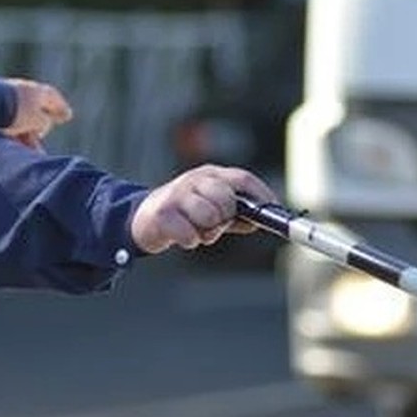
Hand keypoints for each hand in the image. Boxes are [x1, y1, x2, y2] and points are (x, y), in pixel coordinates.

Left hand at [3, 78, 72, 149]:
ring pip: (19, 119)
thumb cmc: (14, 111)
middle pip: (35, 110)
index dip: (61, 108)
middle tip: (40, 147)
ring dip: (24, 135)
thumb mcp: (37, 120)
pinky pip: (5, 122)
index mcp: (37, 90)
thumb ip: (45, 123)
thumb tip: (42, 125)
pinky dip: (11, 133)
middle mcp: (22, 91)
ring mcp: (5, 98)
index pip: (53, 97)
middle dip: (38, 130)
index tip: (67, 116)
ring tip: (25, 152)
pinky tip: (10, 146)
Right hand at [129, 165, 278, 253]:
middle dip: (226, 218)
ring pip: (209, 215)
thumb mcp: (211, 208)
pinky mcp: (162, 214)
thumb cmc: (183, 213)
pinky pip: (189, 234)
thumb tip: (256, 222)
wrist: (143, 218)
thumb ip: (235, 215)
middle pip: (227, 198)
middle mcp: (195, 180)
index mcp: (210, 176)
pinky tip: (184, 237)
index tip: (273, 209)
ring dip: (208, 231)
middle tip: (215, 225)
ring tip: (197, 231)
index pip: (242, 178)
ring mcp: (178, 194)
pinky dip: (191, 240)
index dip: (261, 194)